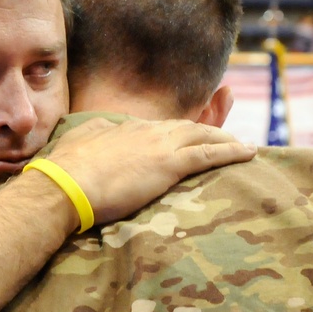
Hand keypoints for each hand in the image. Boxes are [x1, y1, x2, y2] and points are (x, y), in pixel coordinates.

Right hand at [46, 117, 254, 225]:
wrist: (63, 185)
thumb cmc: (64, 173)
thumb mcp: (77, 143)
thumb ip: (94, 134)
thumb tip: (100, 130)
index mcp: (125, 127)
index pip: (161, 128)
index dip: (178, 133)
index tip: (188, 139)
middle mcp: (147, 130)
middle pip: (187, 126)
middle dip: (210, 130)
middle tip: (228, 137)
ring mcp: (160, 145)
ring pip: (203, 135)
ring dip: (226, 139)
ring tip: (243, 146)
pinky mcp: (169, 164)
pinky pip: (209, 154)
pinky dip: (232, 152)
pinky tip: (248, 152)